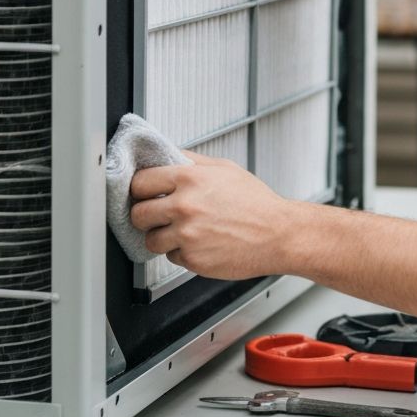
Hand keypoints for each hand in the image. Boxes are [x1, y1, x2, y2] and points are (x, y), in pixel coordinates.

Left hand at [129, 153, 292, 279]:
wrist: (277, 234)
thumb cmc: (256, 202)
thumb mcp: (226, 168)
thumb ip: (193, 161)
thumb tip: (170, 157)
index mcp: (190, 179)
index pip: (140, 182)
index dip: (140, 188)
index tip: (143, 193)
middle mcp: (184, 206)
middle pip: (138, 214)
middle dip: (146, 215)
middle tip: (158, 215)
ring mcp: (187, 235)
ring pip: (151, 240)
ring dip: (162, 237)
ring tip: (183, 231)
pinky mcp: (192, 259)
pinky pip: (171, 256)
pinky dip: (182, 252)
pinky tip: (201, 242)